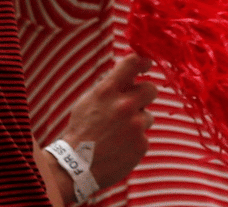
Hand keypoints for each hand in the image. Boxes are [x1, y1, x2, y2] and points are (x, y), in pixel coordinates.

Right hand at [61, 54, 157, 187]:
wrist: (76, 167)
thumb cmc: (81, 131)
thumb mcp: (88, 101)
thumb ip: (109, 86)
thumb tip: (128, 73)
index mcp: (107, 91)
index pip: (133, 63)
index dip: (144, 60)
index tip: (147, 64)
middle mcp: (124, 105)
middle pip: (151, 88)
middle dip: (144, 95)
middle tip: (133, 104)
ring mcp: (135, 126)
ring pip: (147, 116)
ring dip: (137, 122)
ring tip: (117, 134)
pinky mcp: (142, 144)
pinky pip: (144, 136)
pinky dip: (134, 141)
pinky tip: (119, 147)